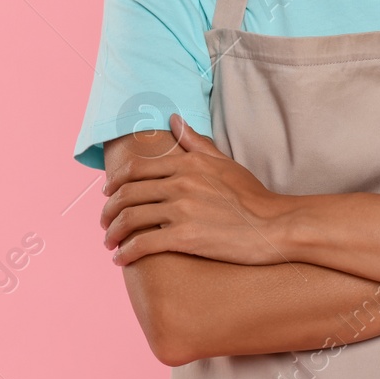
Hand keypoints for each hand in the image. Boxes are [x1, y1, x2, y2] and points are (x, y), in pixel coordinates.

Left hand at [100, 114, 292, 267]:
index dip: (114, 183)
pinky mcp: (186, 237)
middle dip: (108, 211)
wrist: (274, 225)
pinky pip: (144, 244)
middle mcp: (180, 183)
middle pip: (127, 194)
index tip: (107, 195)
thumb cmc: (252, 196)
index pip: (136, 170)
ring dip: (113, 233)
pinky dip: (127, 252)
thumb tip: (173, 119)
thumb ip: (195, 142)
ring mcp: (182, 210)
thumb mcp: (223, 162)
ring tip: (110, 244)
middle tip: (105, 224)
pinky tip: (122, 259)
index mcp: (187, 163)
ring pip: (130, 219)